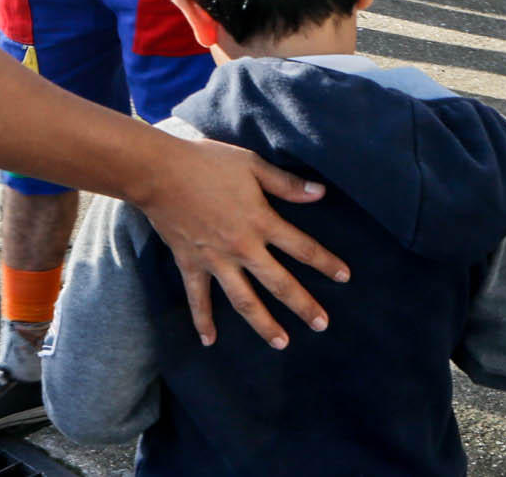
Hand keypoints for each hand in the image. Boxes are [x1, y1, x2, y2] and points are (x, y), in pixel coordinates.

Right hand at [134, 136, 345, 348]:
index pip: (302, 247)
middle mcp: (242, 247)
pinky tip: (210, 341)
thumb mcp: (252, 165)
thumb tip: (320, 193)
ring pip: (244, 300)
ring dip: (263, 324)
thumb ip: (286, 184)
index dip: (325, 262)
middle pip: (279, 282)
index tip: (345, 277)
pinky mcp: (190, 264)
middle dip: (302, 304)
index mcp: (260, 221)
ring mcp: (215, 260)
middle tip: (322, 324)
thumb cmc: (207, 162)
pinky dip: (202, 320)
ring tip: (282, 343)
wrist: (160, 172)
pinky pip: (198, 298)